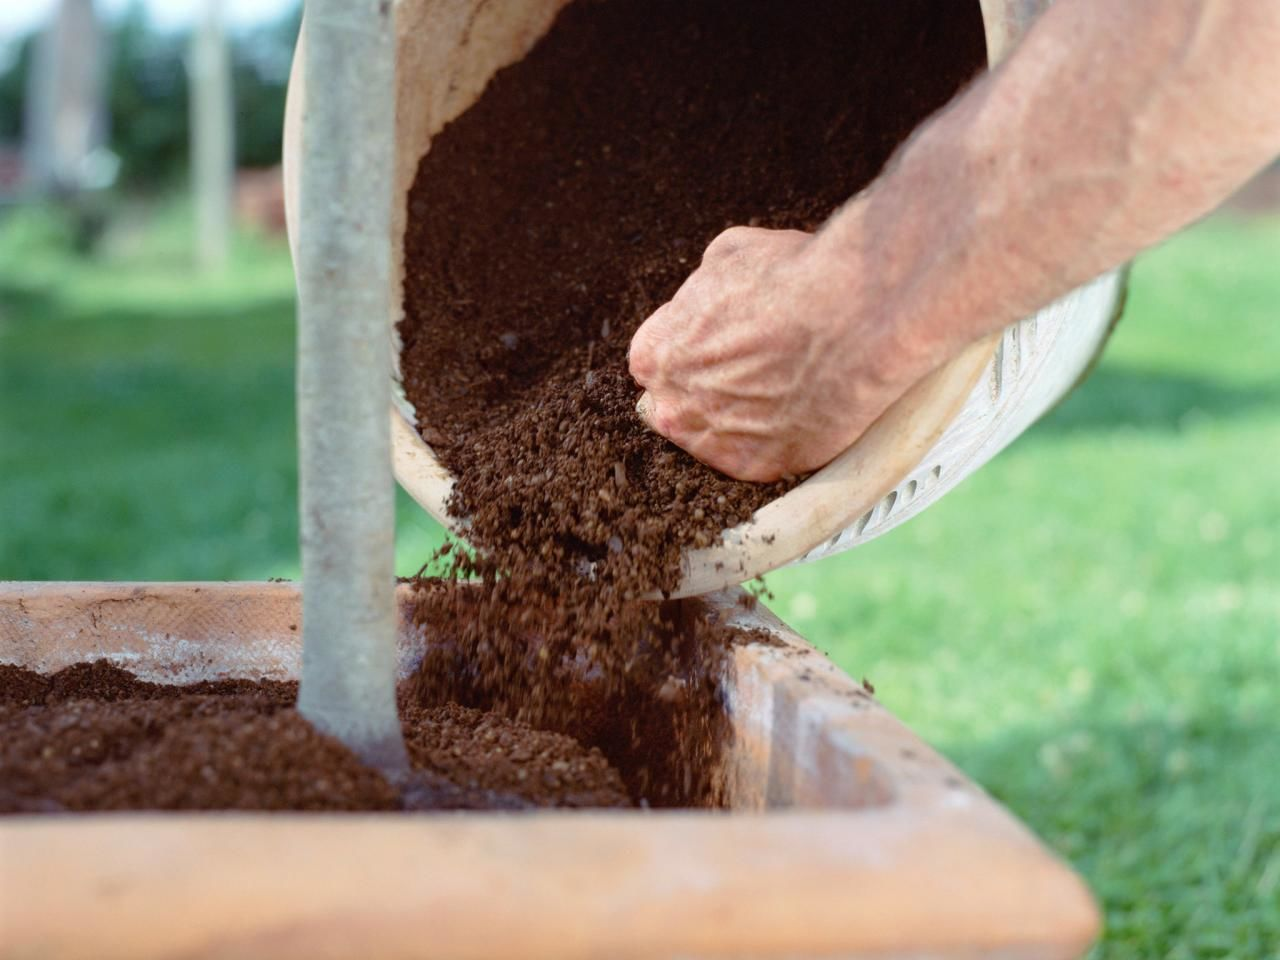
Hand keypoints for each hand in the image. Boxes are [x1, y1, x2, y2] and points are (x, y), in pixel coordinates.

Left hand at [629, 222, 929, 481]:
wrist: (855, 316)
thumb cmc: (792, 279)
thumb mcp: (728, 256)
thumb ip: (703, 289)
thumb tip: (710, 295)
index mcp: (654, 355)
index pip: (659, 363)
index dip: (694, 353)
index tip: (724, 347)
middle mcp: (672, 407)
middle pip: (682, 404)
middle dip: (710, 389)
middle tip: (756, 370)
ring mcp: (711, 443)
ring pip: (717, 437)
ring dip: (741, 419)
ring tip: (785, 389)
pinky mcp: (755, 467)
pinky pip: (758, 458)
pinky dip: (777, 441)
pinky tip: (802, 412)